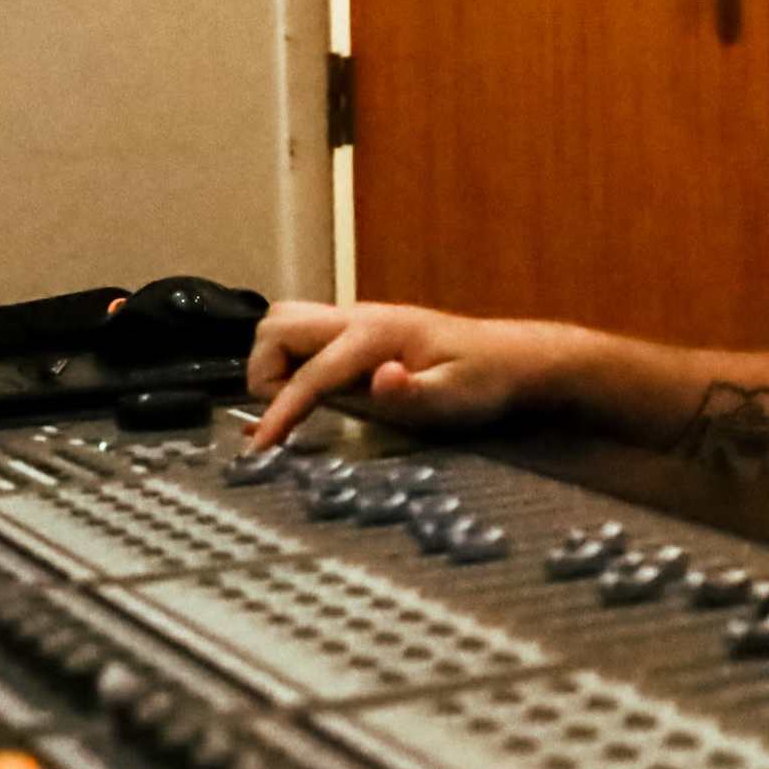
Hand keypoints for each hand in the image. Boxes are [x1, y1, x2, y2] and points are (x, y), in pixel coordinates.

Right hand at [242, 300, 564, 449]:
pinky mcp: (354, 333)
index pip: (311, 373)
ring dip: (275, 364)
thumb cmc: (482, 379)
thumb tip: (383, 378)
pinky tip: (302, 398)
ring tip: (298, 405)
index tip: (262, 450)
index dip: (280, 412)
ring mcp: (353, 321)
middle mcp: (357, 318)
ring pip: (283, 325)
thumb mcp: (455, 395)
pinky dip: (288, 363)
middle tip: (288, 414)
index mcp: (377, 334)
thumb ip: (415, 391)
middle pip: (277, 325)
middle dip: (266, 371)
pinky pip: (302, 338)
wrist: (506, 356)